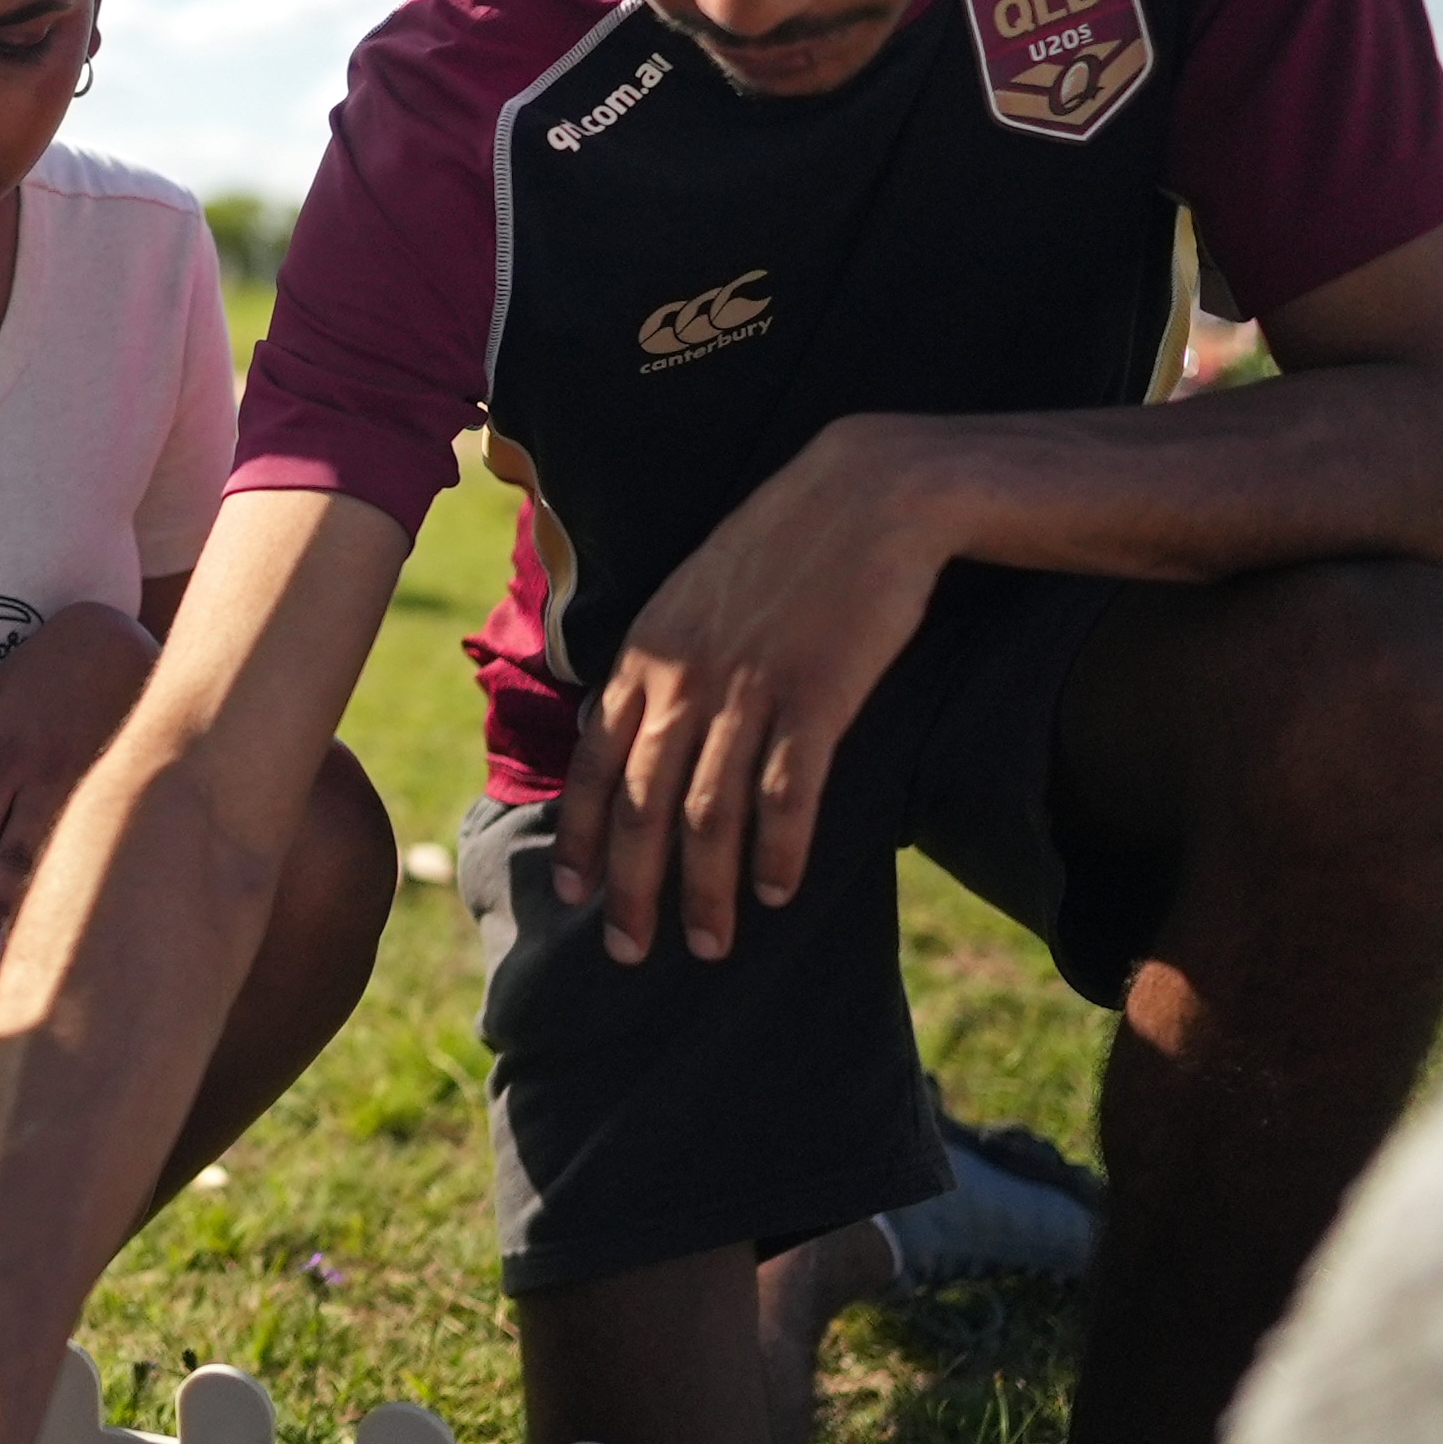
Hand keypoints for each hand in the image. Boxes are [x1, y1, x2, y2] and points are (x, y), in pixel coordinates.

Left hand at [0, 602, 155, 966]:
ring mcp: (91, 782)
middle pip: (16, 855)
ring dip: (40, 906)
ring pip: (61, 856)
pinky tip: (85, 915)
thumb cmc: (45, 664)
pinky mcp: (126, 781)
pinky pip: (102, 839)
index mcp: (7, 757)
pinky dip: (89, 879)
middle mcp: (46, 776)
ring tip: (27, 954)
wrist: (120, 632)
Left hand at [552, 415, 954, 964]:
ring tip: (708, 944)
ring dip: (705, 891)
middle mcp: (684, 678)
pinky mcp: (816, 696)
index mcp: (646, 653)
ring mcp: (748, 690)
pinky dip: (780, 850)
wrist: (868, 493)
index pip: (595, 762)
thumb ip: (663, 662)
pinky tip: (780, 892)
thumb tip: (638, 728)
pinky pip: (787, 794)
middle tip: (629, 951)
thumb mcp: (694, 593)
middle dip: (632, 888)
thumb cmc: (784, 546)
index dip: (582, 833)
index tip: (574, 891)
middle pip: (643, 807)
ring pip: (709, 815)